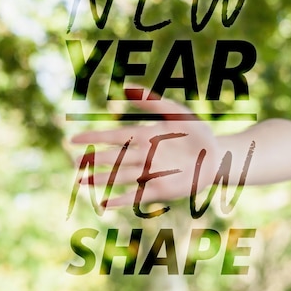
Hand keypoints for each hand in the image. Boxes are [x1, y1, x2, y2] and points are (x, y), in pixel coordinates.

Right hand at [70, 88, 219, 209]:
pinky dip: (121, 199)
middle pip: (113, 158)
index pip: (114, 137)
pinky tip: (104, 203)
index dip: (94, 138)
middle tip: (73, 164)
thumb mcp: (176, 112)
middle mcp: (144, 155)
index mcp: (145, 136)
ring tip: (80, 182)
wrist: (217, 156)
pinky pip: (137, 195)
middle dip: (93, 161)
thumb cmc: (198, 132)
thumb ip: (152, 101)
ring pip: (120, 176)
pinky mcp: (160, 190)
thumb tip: (126, 87)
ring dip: (101, 179)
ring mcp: (151, 173)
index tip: (73, 139)